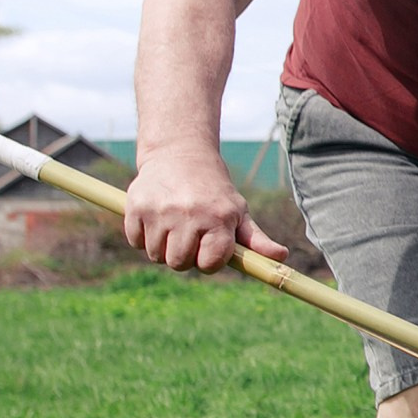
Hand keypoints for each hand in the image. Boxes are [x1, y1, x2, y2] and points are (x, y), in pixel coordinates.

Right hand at [123, 146, 288, 272]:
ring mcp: (160, 210)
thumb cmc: (213, 190)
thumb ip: (256, 239)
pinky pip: (135, 241)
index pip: (210, 263)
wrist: (179, 154)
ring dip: (163, 247)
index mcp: (218, 218)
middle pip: (179, 263)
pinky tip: (156, 217)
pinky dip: (143, 236)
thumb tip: (282, 257)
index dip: (209, 260)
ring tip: (173, 224)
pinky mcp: (136, 207)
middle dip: (184, 256)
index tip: (208, 248)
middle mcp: (189, 214)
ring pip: (156, 256)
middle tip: (189, 235)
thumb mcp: (237, 210)